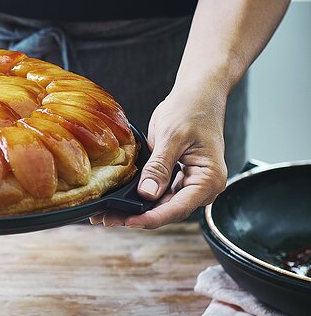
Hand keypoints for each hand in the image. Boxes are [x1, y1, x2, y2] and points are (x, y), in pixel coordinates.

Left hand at [90, 87, 227, 228]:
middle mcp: (203, 186)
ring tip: (107, 214)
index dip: (151, 218)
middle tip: (106, 219)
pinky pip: (160, 193)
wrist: (198, 94)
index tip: (127, 221)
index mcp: (209, 179)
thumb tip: (147, 194)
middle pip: (168, 210)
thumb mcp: (171, 136)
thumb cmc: (191, 109)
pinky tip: (120, 200)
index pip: (178, 208)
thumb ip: (159, 166)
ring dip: (136, 209)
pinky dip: (141, 197)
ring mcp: (192, 183)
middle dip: (138, 216)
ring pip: (162, 204)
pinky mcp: (179, 177)